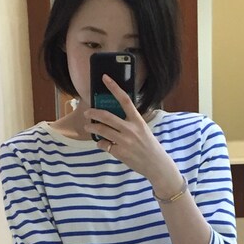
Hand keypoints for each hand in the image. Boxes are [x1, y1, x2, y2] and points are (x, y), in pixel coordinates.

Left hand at [85, 75, 179, 190]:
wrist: (156, 165)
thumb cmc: (149, 146)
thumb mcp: (143, 130)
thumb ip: (130, 122)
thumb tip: (113, 117)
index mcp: (138, 120)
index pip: (125, 100)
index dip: (114, 87)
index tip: (105, 78)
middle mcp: (131, 129)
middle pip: (107, 116)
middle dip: (94, 113)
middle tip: (87, 112)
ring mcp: (125, 141)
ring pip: (102, 130)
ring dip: (92, 127)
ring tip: (88, 126)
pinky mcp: (120, 152)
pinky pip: (103, 144)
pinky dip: (100, 143)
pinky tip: (102, 143)